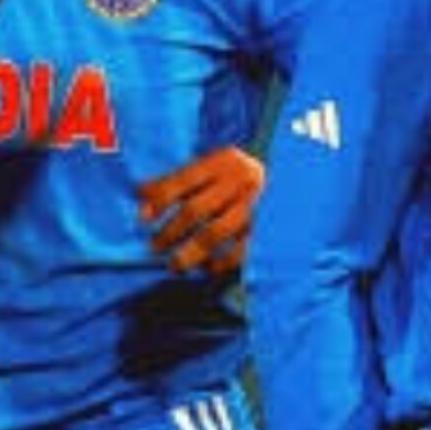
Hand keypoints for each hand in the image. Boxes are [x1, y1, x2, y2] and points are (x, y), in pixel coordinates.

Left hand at [137, 146, 264, 274]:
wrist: (288, 174)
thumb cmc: (237, 173)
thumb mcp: (212, 165)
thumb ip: (180, 178)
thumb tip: (141, 194)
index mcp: (222, 161)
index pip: (184, 179)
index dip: (160, 199)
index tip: (143, 217)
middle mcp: (238, 180)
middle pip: (196, 210)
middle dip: (170, 232)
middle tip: (154, 247)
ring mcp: (253, 205)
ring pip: (215, 234)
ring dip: (190, 253)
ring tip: (174, 266)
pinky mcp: (265, 228)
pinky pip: (239, 251)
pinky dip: (220, 263)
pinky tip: (206, 268)